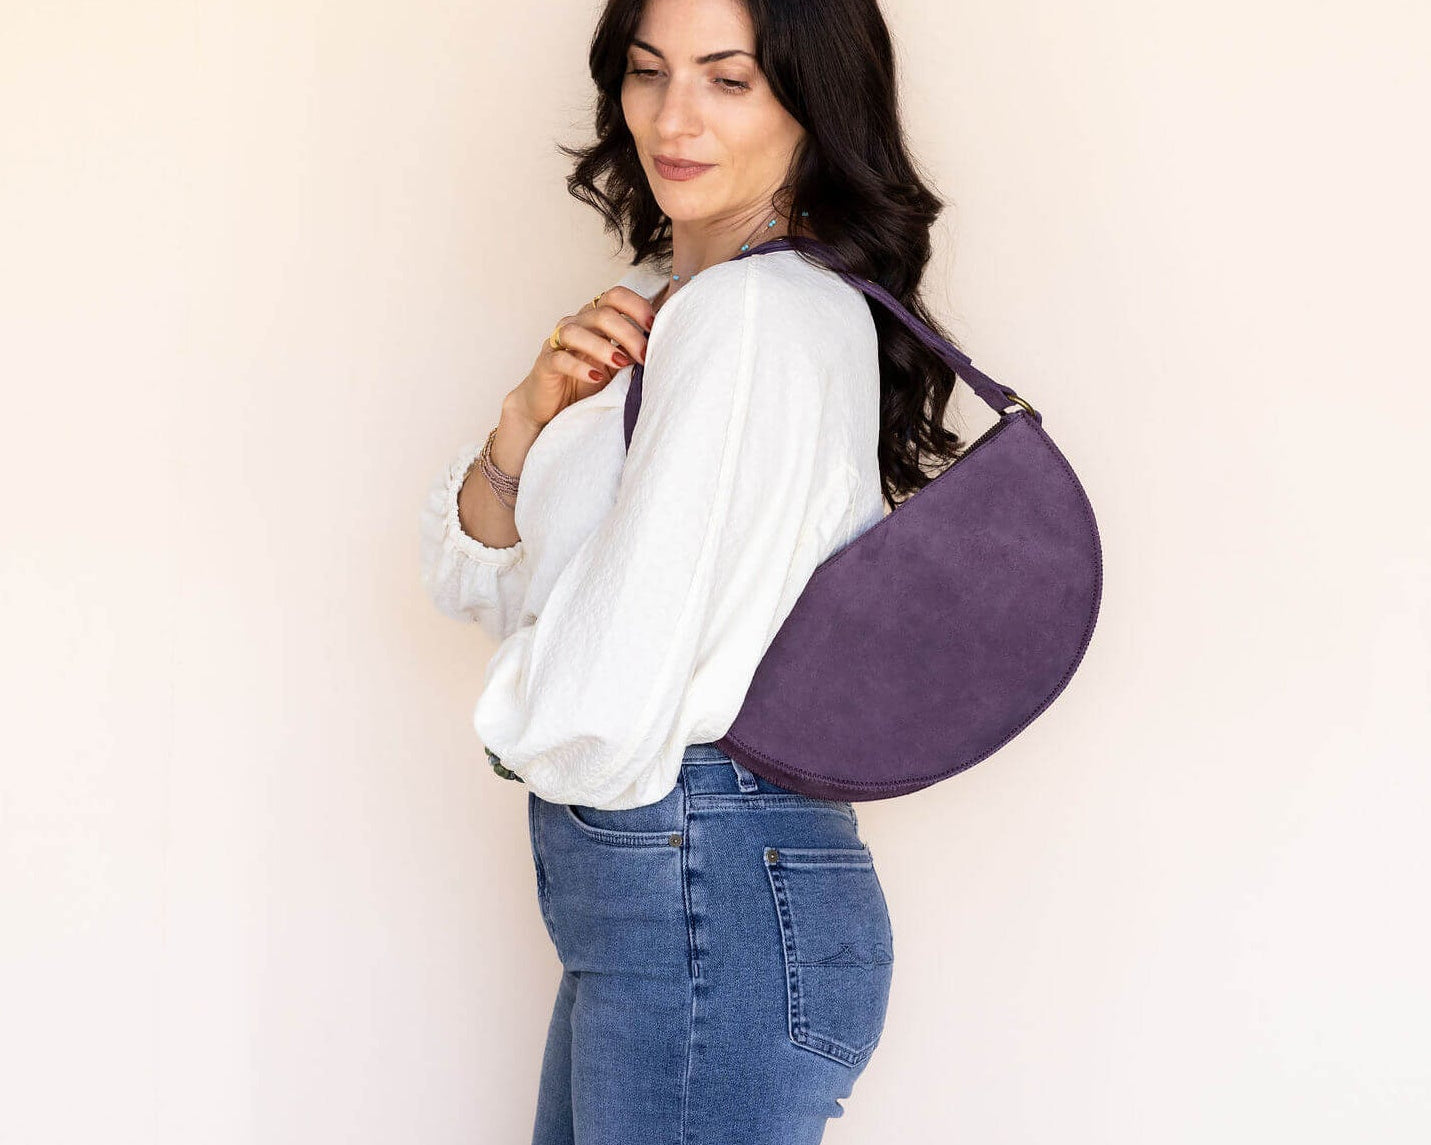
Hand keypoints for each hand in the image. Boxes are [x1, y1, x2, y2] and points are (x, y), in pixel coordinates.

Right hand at [507, 285, 657, 428]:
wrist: (555, 408)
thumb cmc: (589, 384)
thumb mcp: (619, 366)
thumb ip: (635, 352)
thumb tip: (667, 345)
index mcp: (596, 319)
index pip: (615, 296)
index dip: (636, 306)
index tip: (654, 327)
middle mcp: (577, 324)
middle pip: (601, 314)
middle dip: (628, 334)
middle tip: (644, 356)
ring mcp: (558, 343)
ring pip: (576, 332)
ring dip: (603, 347)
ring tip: (621, 363)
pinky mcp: (545, 364)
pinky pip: (560, 358)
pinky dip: (579, 367)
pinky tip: (596, 377)